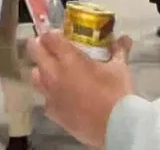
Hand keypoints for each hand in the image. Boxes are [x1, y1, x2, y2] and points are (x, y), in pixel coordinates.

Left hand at [27, 31, 135, 148]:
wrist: (116, 127)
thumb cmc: (117, 94)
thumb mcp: (119, 69)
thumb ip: (118, 51)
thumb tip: (125, 38)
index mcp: (69, 59)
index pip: (49, 37)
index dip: (52, 33)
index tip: (60, 35)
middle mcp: (53, 73)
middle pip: (34, 51)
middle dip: (40, 46)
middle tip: (52, 48)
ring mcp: (50, 94)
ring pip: (34, 75)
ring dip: (41, 69)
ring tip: (54, 71)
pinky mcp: (51, 112)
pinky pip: (45, 98)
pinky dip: (51, 94)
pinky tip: (62, 96)